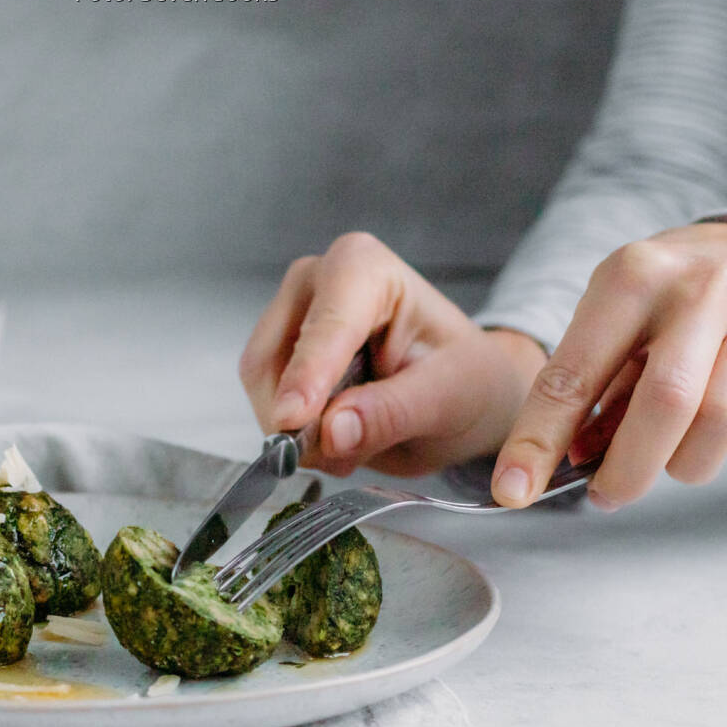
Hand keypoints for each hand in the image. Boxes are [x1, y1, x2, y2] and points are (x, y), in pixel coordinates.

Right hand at [240, 232, 546, 476]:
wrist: (461, 391)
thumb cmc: (465, 379)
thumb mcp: (448, 399)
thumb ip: (391, 413)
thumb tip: (332, 432)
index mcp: (364, 267)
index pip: (326, 326)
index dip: (306, 376)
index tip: (292, 420)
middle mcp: (315, 281)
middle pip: (276, 357)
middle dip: (300, 417)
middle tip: (344, 459)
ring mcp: (290, 317)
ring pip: (262, 386)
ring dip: (297, 432)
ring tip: (352, 450)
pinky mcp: (278, 355)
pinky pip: (264, 404)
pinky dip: (295, 434)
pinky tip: (336, 439)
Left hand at [492, 222, 726, 509]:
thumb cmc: (661, 294)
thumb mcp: (613, 318)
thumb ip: (594, 385)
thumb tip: (575, 459)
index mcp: (629, 279)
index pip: (574, 376)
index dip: (538, 441)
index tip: (512, 490)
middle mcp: (695, 290)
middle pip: (665, 403)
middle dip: (629, 470)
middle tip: (605, 496)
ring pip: (720, 420)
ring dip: (683, 462)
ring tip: (665, 458)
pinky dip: (723, 443)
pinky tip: (706, 428)